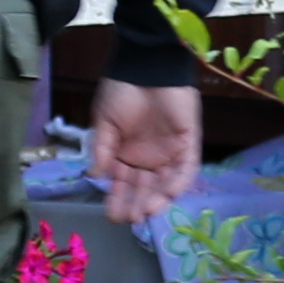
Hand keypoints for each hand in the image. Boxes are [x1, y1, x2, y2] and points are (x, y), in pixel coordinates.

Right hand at [90, 75, 200, 228]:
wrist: (146, 64)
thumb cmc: (122, 90)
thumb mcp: (105, 121)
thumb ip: (103, 149)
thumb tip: (95, 174)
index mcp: (126, 154)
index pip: (122, 184)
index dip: (118, 200)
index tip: (112, 214)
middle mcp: (148, 158)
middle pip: (144, 188)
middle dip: (136, 204)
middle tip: (129, 218)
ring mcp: (169, 152)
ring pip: (165, 183)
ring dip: (156, 198)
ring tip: (144, 211)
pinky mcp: (188, 143)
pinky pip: (186, 168)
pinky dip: (178, 182)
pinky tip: (167, 194)